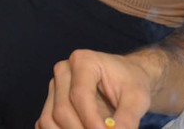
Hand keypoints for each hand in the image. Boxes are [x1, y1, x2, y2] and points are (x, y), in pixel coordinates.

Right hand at [37, 50, 152, 128]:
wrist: (124, 79)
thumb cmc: (130, 84)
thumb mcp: (137, 98)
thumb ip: (128, 117)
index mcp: (83, 61)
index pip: (80, 94)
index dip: (91, 120)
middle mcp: (63, 71)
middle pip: (62, 110)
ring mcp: (54, 86)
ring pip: (49, 118)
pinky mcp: (51, 101)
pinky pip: (45, 122)